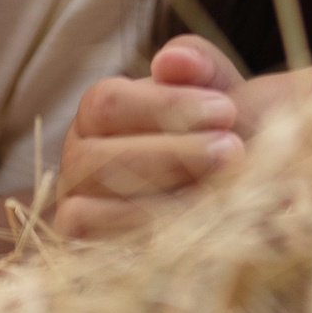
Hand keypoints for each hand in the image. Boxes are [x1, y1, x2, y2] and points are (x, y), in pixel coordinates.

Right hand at [51, 34, 248, 238]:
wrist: (236, 184)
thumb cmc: (218, 129)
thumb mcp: (215, 88)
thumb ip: (198, 63)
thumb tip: (170, 60)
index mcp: (98, 110)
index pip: (107, 103)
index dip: (166, 107)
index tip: (227, 111)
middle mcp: (77, 157)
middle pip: (98, 158)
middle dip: (171, 156)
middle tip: (234, 152)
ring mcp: (75, 207)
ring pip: (91, 210)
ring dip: (160, 203)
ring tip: (224, 194)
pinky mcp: (87, 252)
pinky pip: (98, 250)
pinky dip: (145, 241)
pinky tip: (198, 230)